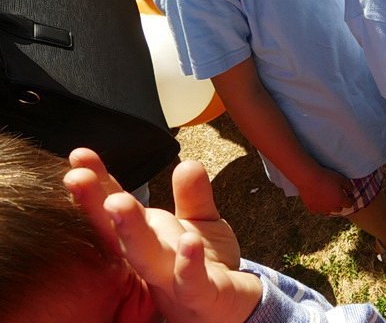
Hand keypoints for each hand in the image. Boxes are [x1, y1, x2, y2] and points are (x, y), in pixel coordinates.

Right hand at [63, 152, 261, 322]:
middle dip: (96, 205)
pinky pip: (193, 280)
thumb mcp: (200, 225)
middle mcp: (151, 260)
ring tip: (117, 202)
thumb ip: (193, 197)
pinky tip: (186, 242)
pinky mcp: (203, 296)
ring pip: (147, 256)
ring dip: (131, 231)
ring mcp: (173, 280)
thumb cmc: (205, 266)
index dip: (99, 183)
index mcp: (147, 238)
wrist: (231, 309)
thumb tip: (187, 164)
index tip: (79, 155)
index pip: (118, 207)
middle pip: (118, 232)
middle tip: (76, 177)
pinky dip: (188, 262)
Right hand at [295, 165, 355, 214]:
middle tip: (337, 195)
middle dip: (339, 203)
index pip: (349, 204)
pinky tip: (318, 200)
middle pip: (339, 209)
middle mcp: (331, 208)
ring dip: (329, 206)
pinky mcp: (311, 208)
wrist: (309, 178)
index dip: (349, 199)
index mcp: (340, 200)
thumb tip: (351, 191)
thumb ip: (349, 186)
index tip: (348, 194)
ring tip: (327, 198)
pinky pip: (317, 210)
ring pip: (328, 211)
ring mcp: (321, 209)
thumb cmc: (327, 176)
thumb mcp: (342, 178)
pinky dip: (319, 207)